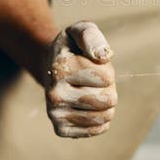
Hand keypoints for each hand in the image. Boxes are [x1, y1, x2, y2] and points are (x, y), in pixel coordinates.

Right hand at [45, 21, 116, 137]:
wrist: (51, 67)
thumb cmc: (73, 48)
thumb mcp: (81, 31)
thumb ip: (92, 36)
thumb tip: (103, 56)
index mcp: (60, 68)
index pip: (107, 77)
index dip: (106, 69)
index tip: (92, 64)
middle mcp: (54, 94)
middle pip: (108, 99)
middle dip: (108, 87)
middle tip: (93, 80)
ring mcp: (55, 114)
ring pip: (106, 116)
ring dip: (106, 102)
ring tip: (91, 91)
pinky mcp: (61, 129)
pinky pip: (98, 129)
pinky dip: (101, 118)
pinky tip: (89, 107)